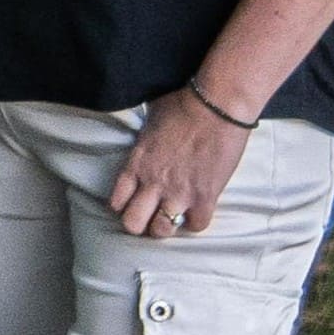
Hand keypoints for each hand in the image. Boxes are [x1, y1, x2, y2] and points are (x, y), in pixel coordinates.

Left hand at [110, 89, 253, 236]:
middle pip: (133, 223)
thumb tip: (145, 134)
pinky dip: (196, 222)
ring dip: (166, 227)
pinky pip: (196, 225)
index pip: (116, 202)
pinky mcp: (206, 196)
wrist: (217, 105)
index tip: (132, 203)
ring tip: (172, 218)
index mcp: (137, 163)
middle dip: (139, 224)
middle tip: (150, 217)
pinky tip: (197, 212)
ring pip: (162, 230)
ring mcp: (179, 192)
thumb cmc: (183, 104)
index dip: (123, 207)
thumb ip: (144, 137)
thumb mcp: (150, 120)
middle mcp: (153, 182)